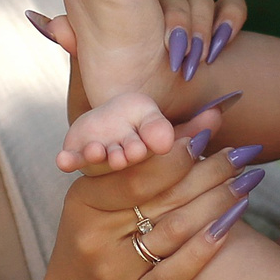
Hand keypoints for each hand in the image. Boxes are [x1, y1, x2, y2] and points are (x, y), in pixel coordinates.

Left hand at [29, 0, 246, 92]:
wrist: (161, 110)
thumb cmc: (122, 88)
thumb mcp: (92, 64)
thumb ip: (73, 37)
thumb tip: (43, 21)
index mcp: (131, 3)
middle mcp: (164, 1)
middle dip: (179, 22)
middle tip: (173, 53)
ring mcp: (196, 10)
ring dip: (201, 28)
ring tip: (190, 63)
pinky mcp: (224, 24)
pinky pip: (234, 4)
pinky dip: (229, 22)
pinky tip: (218, 49)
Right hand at [39, 113, 262, 279]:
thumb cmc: (97, 249)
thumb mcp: (101, 205)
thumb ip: (141, 165)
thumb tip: (200, 120)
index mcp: (83, 202)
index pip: (136, 171)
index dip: (176, 151)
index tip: (212, 133)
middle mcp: (95, 236)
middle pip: (161, 196)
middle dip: (208, 171)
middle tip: (243, 153)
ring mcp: (115, 272)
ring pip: (175, 228)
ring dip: (217, 201)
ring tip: (248, 180)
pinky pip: (178, 270)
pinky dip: (207, 246)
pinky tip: (234, 223)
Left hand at [59, 89, 178, 172]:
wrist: (105, 115)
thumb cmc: (137, 122)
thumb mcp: (158, 119)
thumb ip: (186, 123)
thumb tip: (217, 113)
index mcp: (148, 157)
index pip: (155, 159)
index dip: (155, 150)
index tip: (158, 146)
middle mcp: (123, 163)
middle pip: (127, 166)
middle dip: (128, 156)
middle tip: (130, 151)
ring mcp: (99, 161)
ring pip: (99, 164)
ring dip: (99, 157)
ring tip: (98, 149)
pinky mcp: (77, 155)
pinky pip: (72, 161)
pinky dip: (68, 161)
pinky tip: (63, 160)